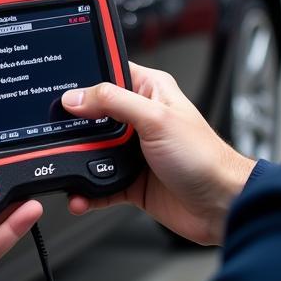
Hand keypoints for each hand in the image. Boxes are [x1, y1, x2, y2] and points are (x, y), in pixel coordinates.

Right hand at [60, 63, 255, 245]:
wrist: (222, 205)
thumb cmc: (205, 158)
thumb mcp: (156, 119)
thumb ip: (114, 102)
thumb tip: (77, 96)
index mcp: (150, 91)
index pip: (109, 74)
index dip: (85, 80)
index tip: (61, 90)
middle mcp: (139, 118)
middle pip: (93, 116)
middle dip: (75, 127)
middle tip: (58, 133)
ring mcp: (134, 150)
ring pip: (93, 150)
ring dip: (78, 161)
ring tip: (67, 166)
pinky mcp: (131, 179)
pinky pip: (99, 182)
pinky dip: (87, 190)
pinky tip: (80, 193)